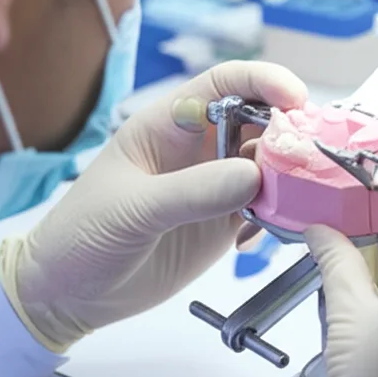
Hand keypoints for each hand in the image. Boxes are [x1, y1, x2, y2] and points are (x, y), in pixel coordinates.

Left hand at [0, 61, 306, 352]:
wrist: (68, 294)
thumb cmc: (82, 236)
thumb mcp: (132, 210)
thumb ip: (191, 193)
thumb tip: (253, 175)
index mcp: (167, 125)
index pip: (223, 85)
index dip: (262, 82)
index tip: (295, 98)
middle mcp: (197, 149)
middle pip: (259, 122)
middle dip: (289, 133)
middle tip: (310, 160)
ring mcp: (213, 187)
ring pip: (268, 166)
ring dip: (290, 177)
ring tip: (300, 200)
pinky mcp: (222, 224)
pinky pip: (265, 208)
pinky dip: (281, 214)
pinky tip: (273, 232)